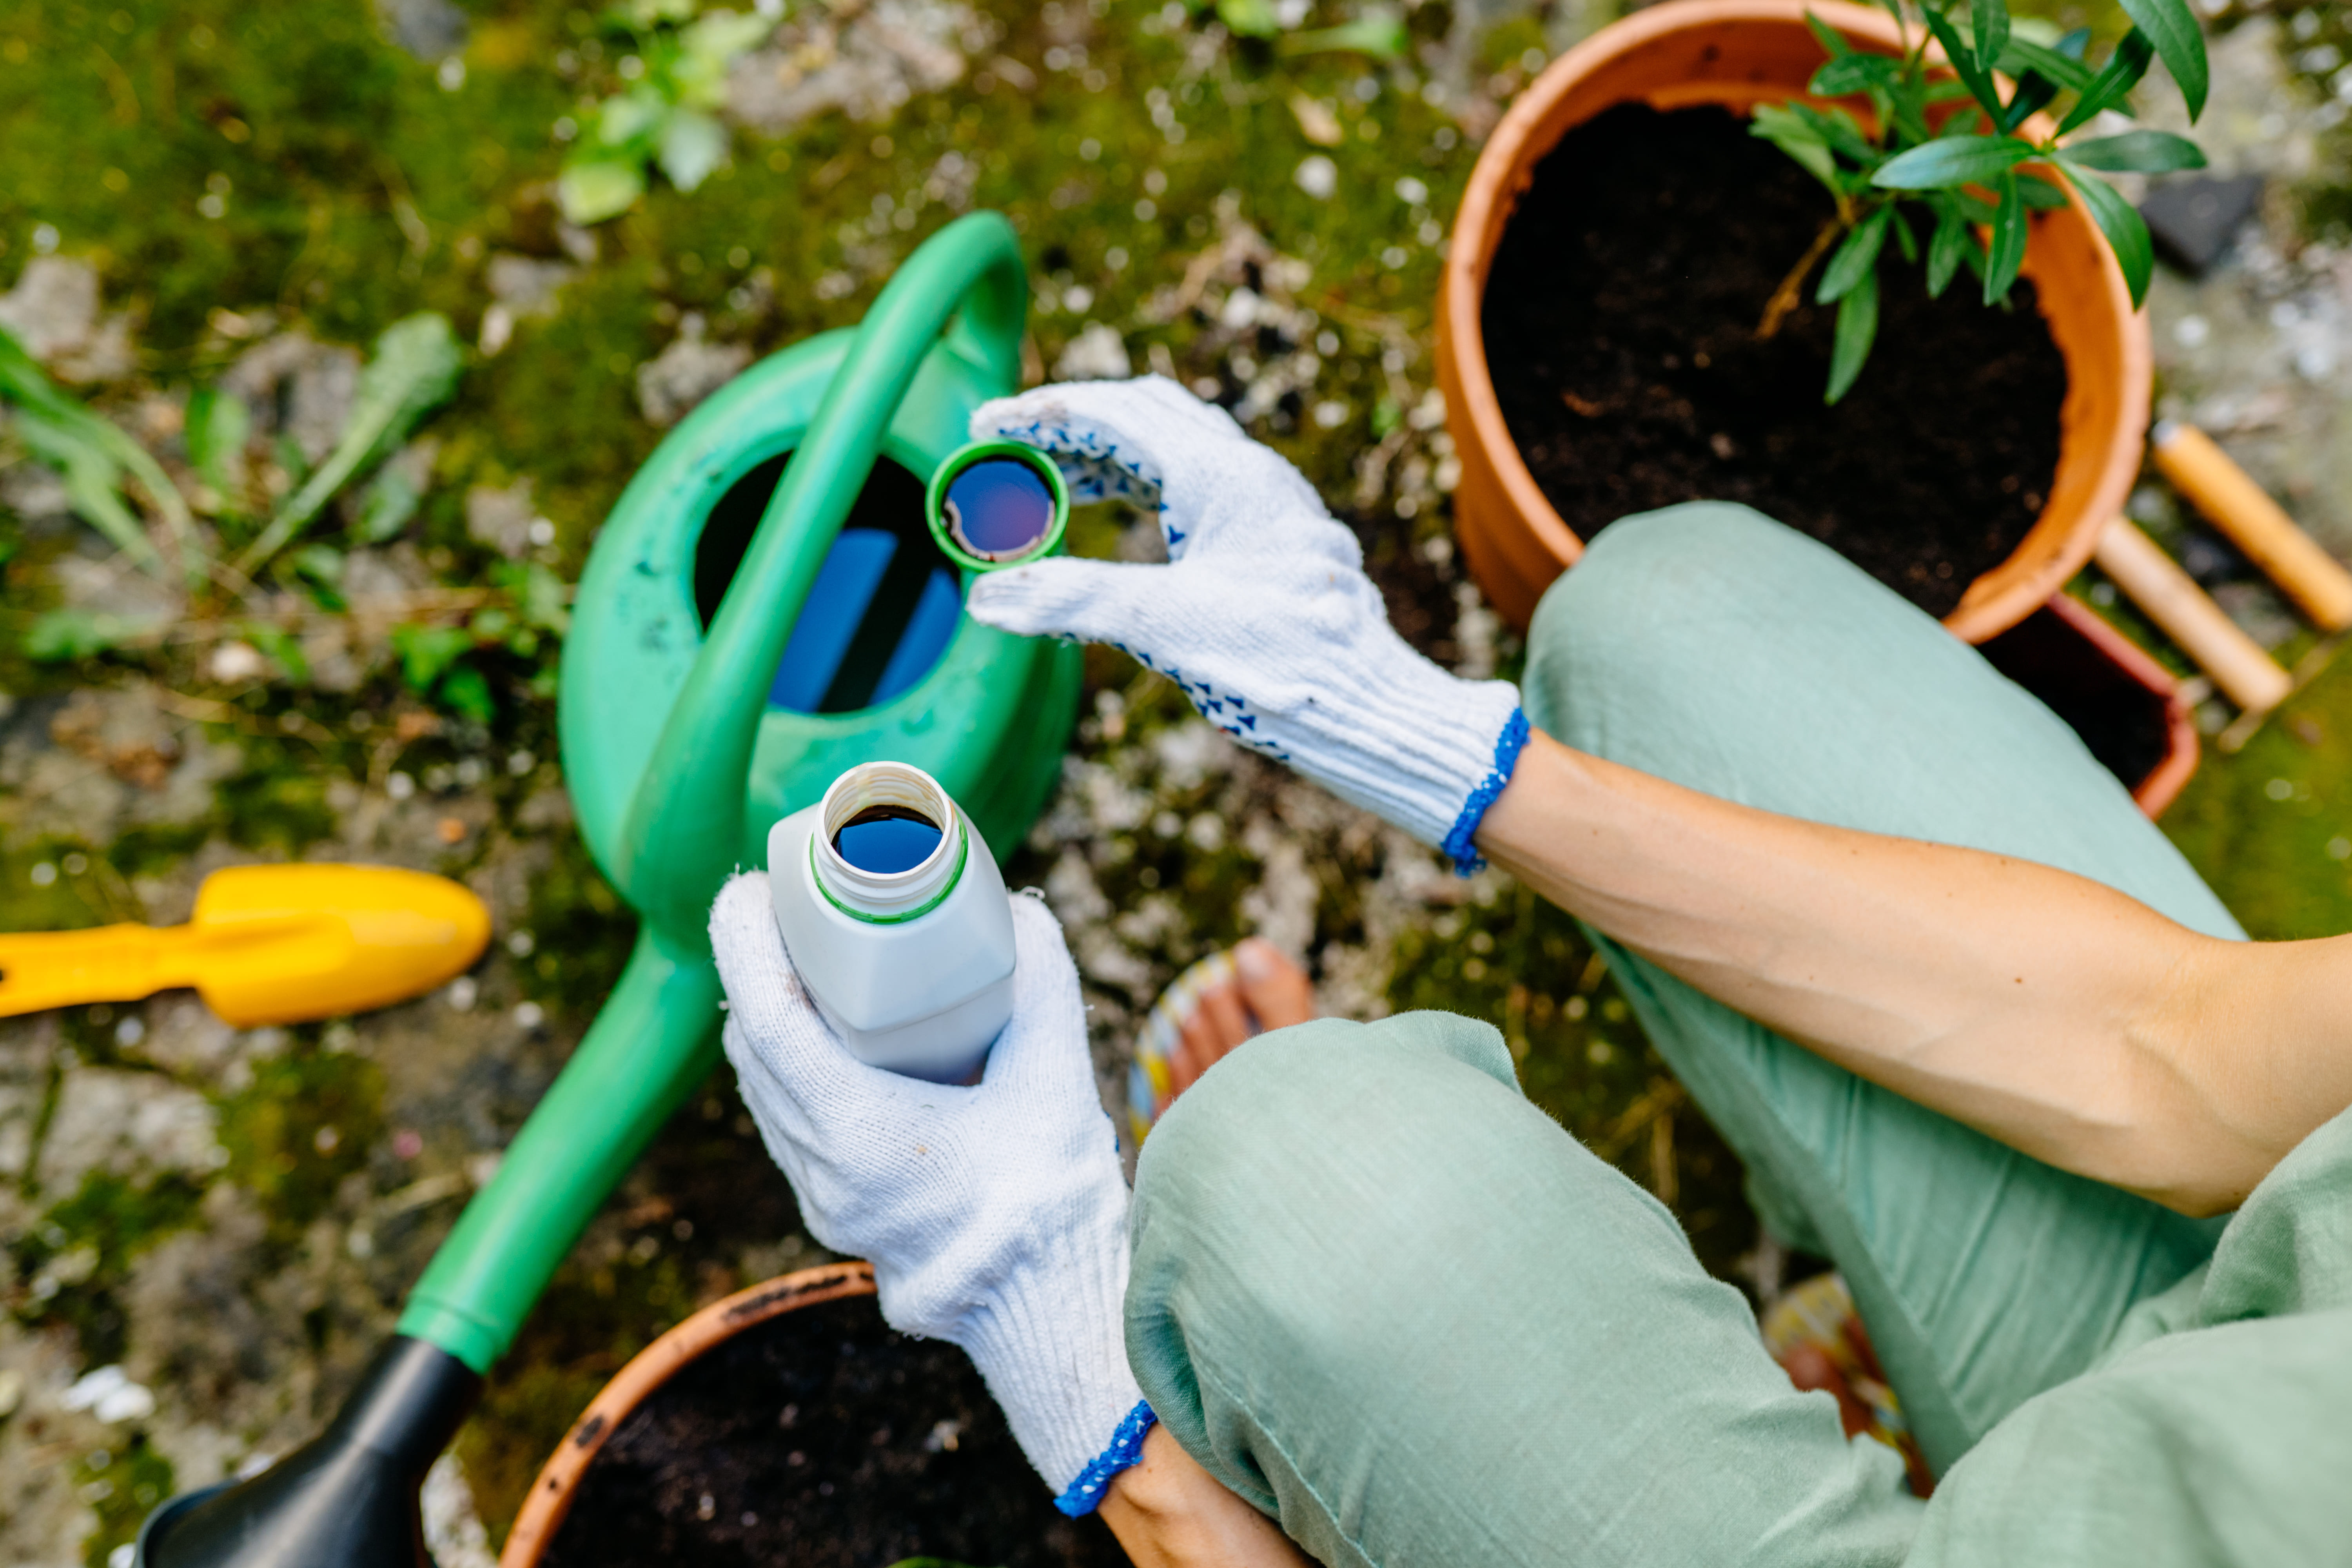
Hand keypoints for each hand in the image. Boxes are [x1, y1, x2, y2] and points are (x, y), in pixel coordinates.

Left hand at [710, 875, 1148, 1506]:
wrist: (1048, 1302)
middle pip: (752, 1049)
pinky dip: (791, 1065)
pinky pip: (787, 1120)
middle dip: (755, 969)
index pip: (767, 1020)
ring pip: (763, 1088)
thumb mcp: (1054, 1076)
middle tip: (787, 910)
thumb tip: (1022, 913)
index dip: (746, 945)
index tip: (751, 889)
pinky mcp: (837, 1210)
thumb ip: (1041, 987)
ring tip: (803, 961)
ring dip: (769, 1018)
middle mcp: (822, 1169)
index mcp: (858, 1134)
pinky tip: (826, 1036)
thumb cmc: (1049, 1197)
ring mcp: (823, 1197)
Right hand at [965, 375, 1526, 870]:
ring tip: (1049, 488)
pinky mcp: (1276, 542)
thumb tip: (987, 598)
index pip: (1116, 413)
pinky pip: (1199, 490)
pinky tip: (1122, 527)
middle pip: (1147, 417)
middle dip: (1071, 426)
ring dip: (1107, 460)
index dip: (1042, 413)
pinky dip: (1145, 493)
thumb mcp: (1165, 626)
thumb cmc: (1284, 663)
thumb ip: (1073, 600)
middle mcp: (1254, 475)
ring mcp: (1271, 506)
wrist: (1373, 707)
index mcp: (1226, 475)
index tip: (985, 424)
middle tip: (1010, 449)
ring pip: (1177, 452)